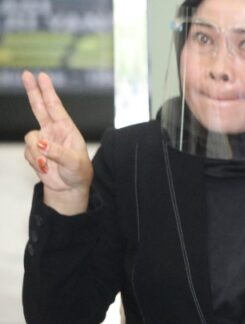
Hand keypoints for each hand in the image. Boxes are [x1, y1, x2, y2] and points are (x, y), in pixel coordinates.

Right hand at [22, 71, 92, 214]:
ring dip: (37, 153)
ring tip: (48, 166)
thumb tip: (41, 142)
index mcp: (67, 129)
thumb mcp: (74, 163)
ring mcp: (42, 140)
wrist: (69, 188)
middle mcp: (53, 131)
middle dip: (32, 91)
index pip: (55, 107)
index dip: (47, 91)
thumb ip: (58, 152)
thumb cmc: (78, 173)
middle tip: (26, 74)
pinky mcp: (34, 151)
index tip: (42, 76)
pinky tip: (45, 169)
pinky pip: (27, 153)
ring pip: (30, 139)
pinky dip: (35, 162)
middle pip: (39, 107)